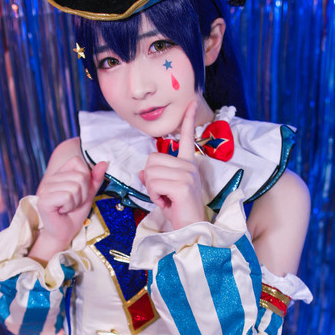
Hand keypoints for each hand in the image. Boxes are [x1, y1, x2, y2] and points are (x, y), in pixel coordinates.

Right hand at [31, 139, 107, 260]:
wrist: (63, 234)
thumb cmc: (74, 215)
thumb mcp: (88, 195)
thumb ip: (95, 179)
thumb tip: (104, 163)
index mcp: (59, 174)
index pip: (77, 162)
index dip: (85, 178)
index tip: (80, 193)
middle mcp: (50, 179)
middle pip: (80, 176)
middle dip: (83, 194)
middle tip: (74, 204)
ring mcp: (46, 189)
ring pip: (75, 187)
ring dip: (77, 202)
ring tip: (68, 208)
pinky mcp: (44, 200)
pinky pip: (67, 196)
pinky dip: (70, 206)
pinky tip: (63, 211)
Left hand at [140, 101, 205, 229]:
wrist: (192, 231)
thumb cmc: (180, 213)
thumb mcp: (164, 193)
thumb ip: (154, 179)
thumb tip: (143, 173)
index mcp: (189, 165)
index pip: (187, 138)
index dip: (187, 120)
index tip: (189, 103)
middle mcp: (190, 166)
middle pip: (151, 159)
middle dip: (150, 179)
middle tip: (164, 194)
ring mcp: (187, 175)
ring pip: (150, 172)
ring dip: (152, 189)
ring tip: (167, 199)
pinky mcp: (182, 185)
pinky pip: (153, 183)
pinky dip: (154, 196)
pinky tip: (167, 203)